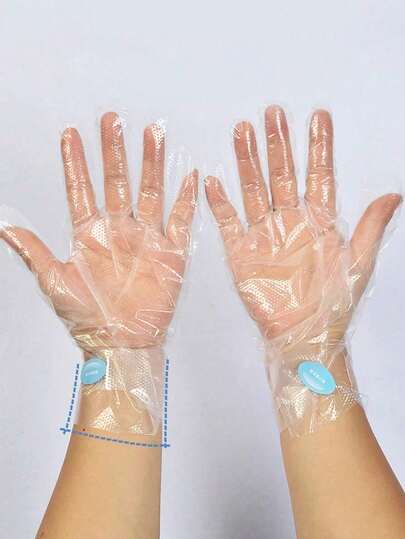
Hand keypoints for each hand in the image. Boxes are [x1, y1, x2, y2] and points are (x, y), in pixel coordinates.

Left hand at [1, 113, 197, 352]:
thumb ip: (35, 252)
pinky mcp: (171, 251)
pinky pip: (180, 219)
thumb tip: (5, 228)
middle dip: (114, 151)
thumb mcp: (55, 283)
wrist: (122, 342)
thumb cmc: (87, 316)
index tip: (70, 134)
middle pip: (117, 182)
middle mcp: (118, 230)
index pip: (81, 189)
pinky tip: (189, 176)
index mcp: (90, 235)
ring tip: (152, 133)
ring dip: (151, 164)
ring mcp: (146, 238)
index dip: (76, 162)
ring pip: (150, 191)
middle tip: (113, 120)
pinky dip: (186, 199)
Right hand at [205, 106, 399, 344]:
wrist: (302, 335)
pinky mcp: (241, 252)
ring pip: (254, 189)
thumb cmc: (333, 303)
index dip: (318, 146)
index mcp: (318, 221)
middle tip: (273, 113)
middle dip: (278, 144)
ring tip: (242, 131)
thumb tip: (395, 194)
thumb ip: (371, 227)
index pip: (318, 174)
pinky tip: (214, 181)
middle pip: (282, 174)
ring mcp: (264, 234)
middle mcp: (290, 221)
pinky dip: (221, 203)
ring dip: (248, 162)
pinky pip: (229, 222)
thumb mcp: (358, 264)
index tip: (318, 117)